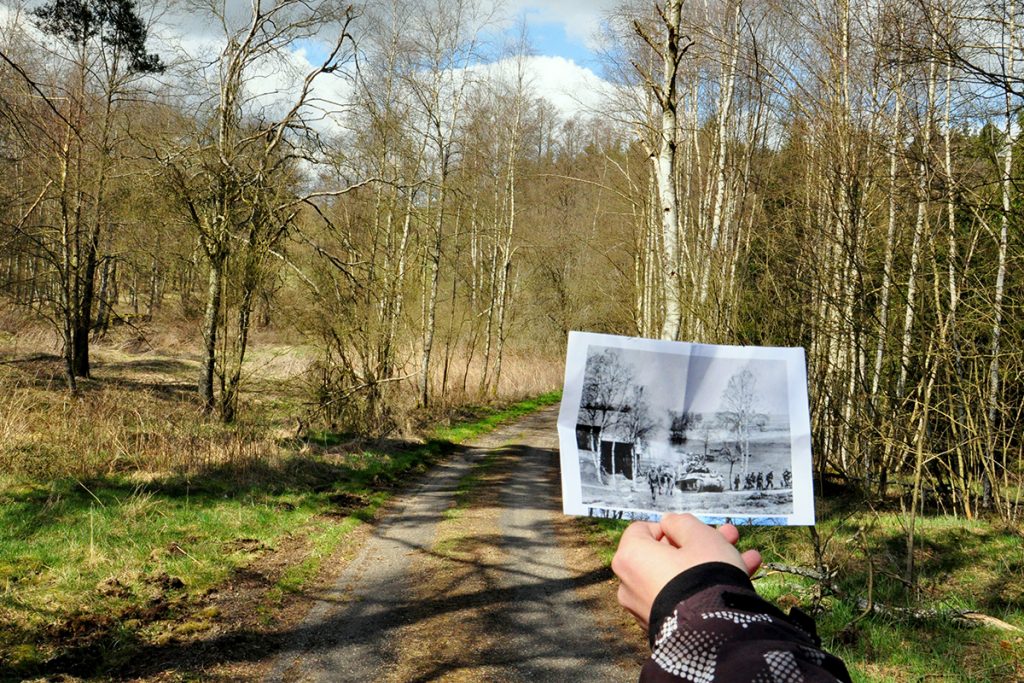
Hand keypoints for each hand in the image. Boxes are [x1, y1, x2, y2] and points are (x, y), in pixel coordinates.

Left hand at [611, 513, 761, 630]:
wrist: (713, 633)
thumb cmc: (703, 576)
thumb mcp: (699, 536)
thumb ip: (682, 523)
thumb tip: (671, 523)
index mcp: (630, 557)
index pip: (642, 530)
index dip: (671, 526)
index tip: (694, 530)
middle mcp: (630, 584)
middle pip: (666, 554)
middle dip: (700, 544)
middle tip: (727, 538)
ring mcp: (645, 609)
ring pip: (680, 576)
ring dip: (711, 563)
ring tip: (745, 557)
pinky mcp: (662, 627)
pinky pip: (683, 598)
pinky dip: (704, 587)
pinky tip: (741, 578)